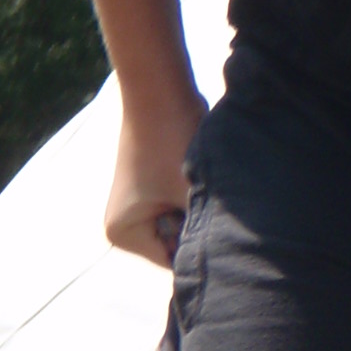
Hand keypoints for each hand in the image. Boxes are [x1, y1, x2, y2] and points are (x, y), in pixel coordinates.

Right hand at [106, 87, 209, 266]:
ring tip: (205, 185)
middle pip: (175, 243)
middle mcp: (122, 224)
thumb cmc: (173, 140)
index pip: (174, 261)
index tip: (218, 223)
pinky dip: (191, 194)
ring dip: (197, 209)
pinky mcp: (148, 187)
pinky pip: (178, 204)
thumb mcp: (191, 195)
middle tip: (211, 200)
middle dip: (197, 225)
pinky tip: (197, 175)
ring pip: (181, 222)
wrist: (160, 89)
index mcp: (122, 233)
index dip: (200, 247)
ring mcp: (134, 206)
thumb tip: (229, 261)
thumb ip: (205, 234)